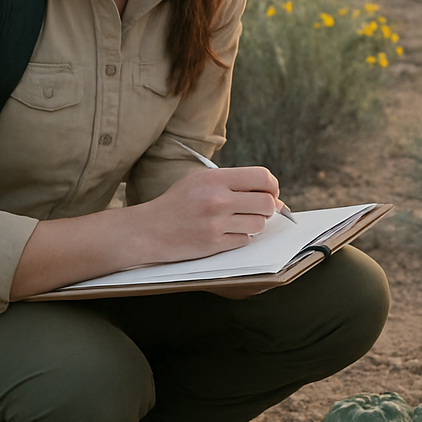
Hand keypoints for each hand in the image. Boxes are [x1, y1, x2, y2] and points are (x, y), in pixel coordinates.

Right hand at [138, 165, 284, 264]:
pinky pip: (244, 241)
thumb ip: (234, 183)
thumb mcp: (200, 181)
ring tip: (239, 221)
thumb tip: (273, 196)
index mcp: (215, 179)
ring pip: (259, 224)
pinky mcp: (213, 244)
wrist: (148, 229)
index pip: (262, 177)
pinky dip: (240, 238)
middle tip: (258, 210)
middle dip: (268, 208)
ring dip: (255, 224)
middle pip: (267, 203)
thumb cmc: (177, 203)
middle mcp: (217, 199)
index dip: (272, 186)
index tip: (270, 192)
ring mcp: (216, 223)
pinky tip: (226, 233)